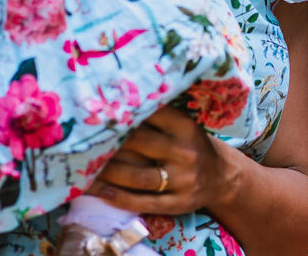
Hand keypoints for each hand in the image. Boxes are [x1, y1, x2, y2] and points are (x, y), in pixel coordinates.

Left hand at [91, 106, 235, 214]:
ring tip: (86, 169)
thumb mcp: (182, 126)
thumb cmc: (191, 145)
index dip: (124, 114)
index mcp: (185, 127)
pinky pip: (145, 202)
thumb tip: (115, 103)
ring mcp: (183, 180)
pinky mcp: (179, 203)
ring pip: (139, 177)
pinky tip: (102, 192)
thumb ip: (156, 117)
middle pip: (140, 144)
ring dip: (109, 172)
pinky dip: (121, 198)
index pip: (151, 115)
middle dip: (111, 143)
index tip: (99, 111)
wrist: (222, 176)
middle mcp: (185, 152)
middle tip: (85, 140)